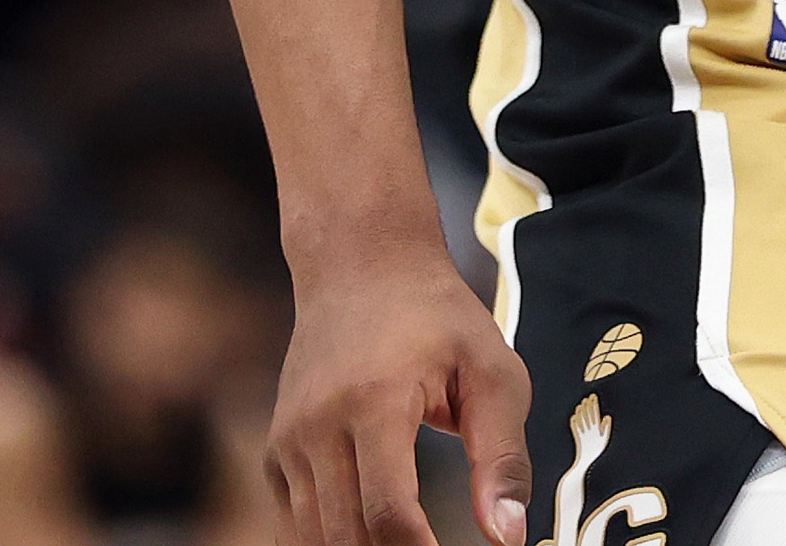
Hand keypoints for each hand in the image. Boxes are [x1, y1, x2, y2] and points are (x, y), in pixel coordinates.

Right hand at [266, 240, 530, 545]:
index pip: (388, 512)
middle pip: (348, 534)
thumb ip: (502, 456)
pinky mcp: (277, 453)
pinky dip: (332, 541)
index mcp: (373, 401)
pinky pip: (295, 524)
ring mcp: (288, 441)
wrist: (361, 266)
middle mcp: (317, 426)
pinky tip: (371, 538)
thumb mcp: (492, 372)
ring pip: (316, 536)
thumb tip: (508, 534)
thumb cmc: (436, 317)